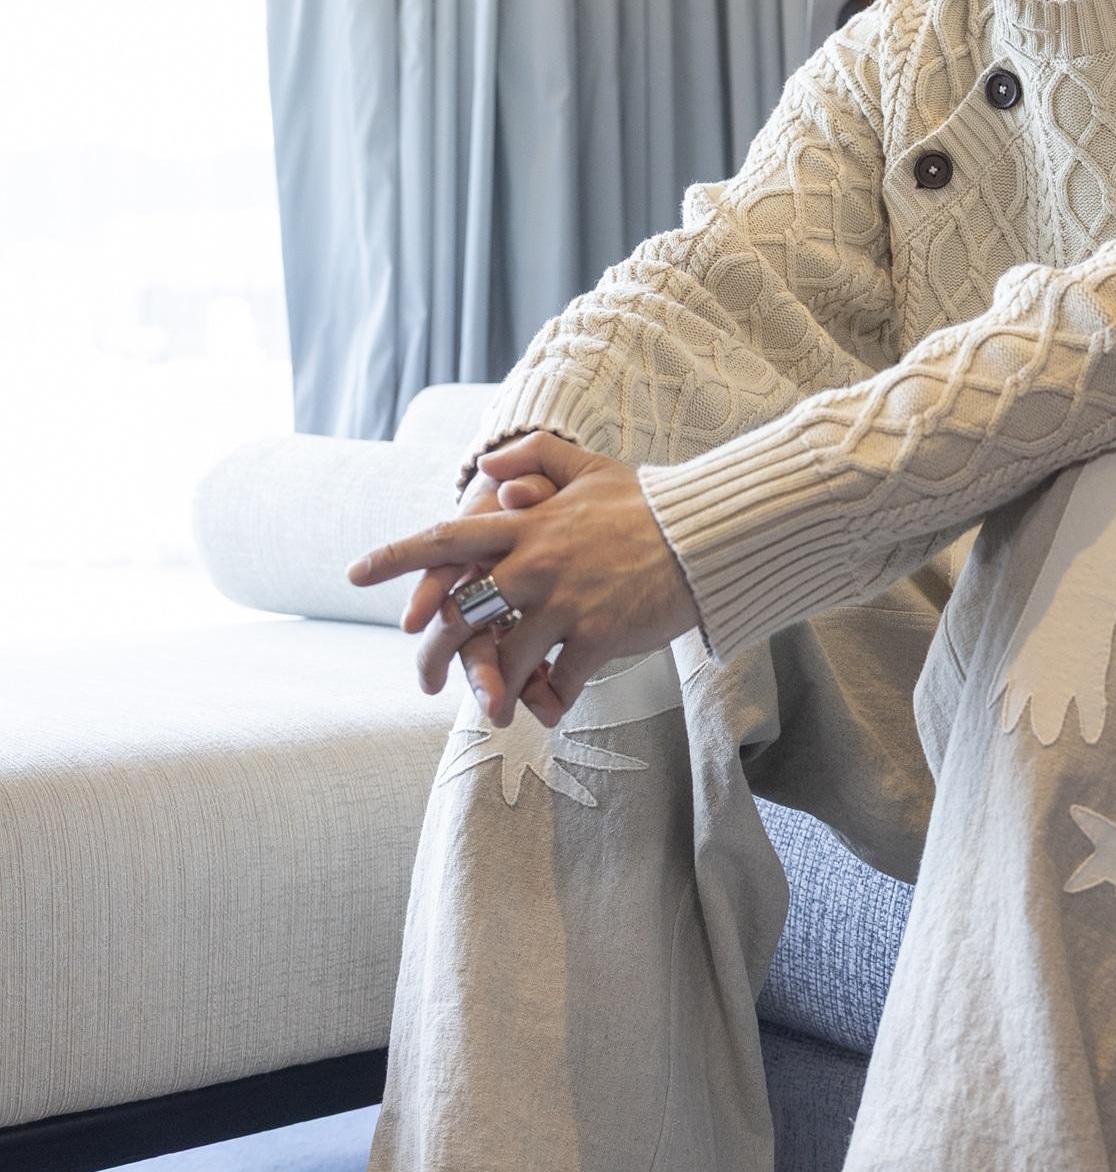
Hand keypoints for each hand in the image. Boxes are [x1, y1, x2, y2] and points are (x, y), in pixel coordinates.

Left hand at [348, 431, 701, 729]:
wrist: (705, 535)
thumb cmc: (648, 503)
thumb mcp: (589, 466)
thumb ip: (533, 460)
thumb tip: (484, 470)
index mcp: (526, 525)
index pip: (445, 540)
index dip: (394, 558)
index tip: (354, 576)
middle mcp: (535, 564)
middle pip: (460, 616)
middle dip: (434, 656)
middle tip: (426, 681)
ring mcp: (566, 603)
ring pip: (505, 661)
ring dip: (493, 692)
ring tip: (494, 710)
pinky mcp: (599, 636)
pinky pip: (560, 683)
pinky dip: (551, 701)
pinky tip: (551, 706)